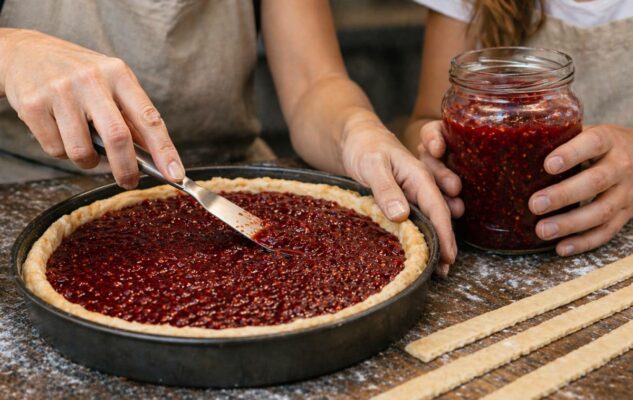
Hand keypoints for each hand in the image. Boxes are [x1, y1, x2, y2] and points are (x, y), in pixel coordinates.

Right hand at [0, 29, 183, 187]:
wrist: (25, 52)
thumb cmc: (78, 75)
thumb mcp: (110, 84)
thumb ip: (131, 117)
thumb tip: (154, 156)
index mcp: (118, 74)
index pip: (149, 117)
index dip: (164, 150)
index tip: (176, 175)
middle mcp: (91, 79)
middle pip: (118, 137)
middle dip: (127, 169)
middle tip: (129, 182)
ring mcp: (60, 91)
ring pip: (82, 151)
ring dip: (88, 162)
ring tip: (84, 148)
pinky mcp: (33, 104)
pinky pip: (55, 149)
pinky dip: (61, 152)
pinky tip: (59, 132)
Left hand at [341, 112, 457, 275]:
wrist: (355, 138)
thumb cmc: (365, 147)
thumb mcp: (373, 165)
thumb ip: (386, 189)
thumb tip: (402, 216)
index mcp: (419, 177)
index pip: (437, 208)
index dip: (445, 234)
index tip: (448, 257)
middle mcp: (420, 187)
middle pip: (438, 218)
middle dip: (444, 244)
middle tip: (444, 272)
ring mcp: (412, 194)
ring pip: (428, 221)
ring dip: (434, 243)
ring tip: (435, 267)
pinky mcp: (402, 200)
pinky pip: (415, 220)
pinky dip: (418, 236)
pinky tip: (416, 251)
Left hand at [529, 125, 632, 255]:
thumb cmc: (598, 145)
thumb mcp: (585, 133)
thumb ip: (557, 139)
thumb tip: (510, 146)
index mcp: (609, 140)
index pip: (594, 143)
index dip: (572, 154)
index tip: (548, 165)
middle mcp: (622, 166)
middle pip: (596, 181)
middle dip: (564, 195)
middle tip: (534, 204)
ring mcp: (627, 192)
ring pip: (603, 211)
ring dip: (571, 224)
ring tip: (542, 230)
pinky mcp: (626, 214)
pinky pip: (607, 232)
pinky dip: (584, 242)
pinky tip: (561, 248)